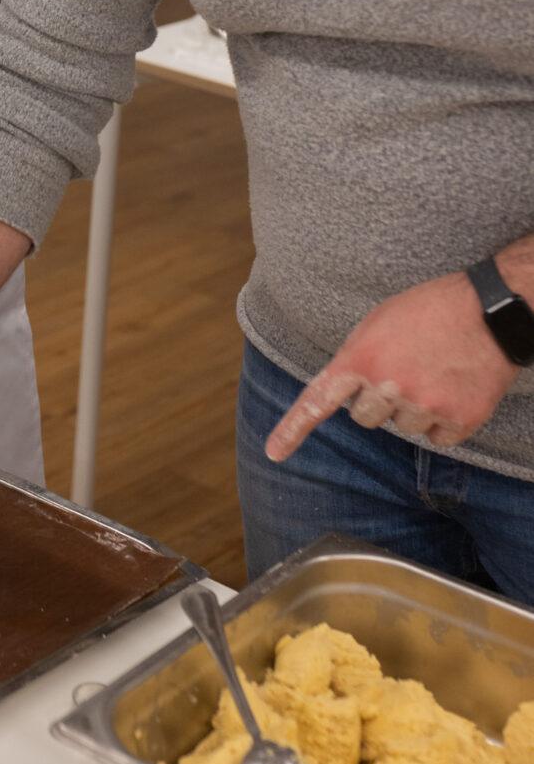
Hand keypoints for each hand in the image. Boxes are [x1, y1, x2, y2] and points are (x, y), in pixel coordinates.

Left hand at [265, 269, 518, 459]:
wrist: (488, 311)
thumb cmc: (428, 310)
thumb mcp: (377, 322)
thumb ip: (357, 356)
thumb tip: (349, 388)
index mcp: (359, 358)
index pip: (317, 400)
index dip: (292, 429)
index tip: (273, 453)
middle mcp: (386, 386)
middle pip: (365, 418)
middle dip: (378, 399)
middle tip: (403, 368)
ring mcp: (423, 405)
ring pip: (403, 427)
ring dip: (413, 407)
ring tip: (432, 372)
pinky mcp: (458, 420)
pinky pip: (438, 439)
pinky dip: (445, 421)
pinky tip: (453, 390)